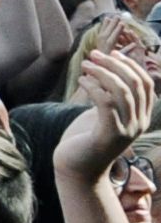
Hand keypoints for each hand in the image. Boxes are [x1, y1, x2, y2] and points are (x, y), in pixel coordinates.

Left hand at [56, 45, 157, 186]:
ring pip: (121, 91)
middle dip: (115, 64)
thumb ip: (110, 95)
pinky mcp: (109, 134)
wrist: (76, 167)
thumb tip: (108, 66)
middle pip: (135, 84)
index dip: (130, 65)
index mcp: (141, 116)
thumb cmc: (86, 136)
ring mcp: (127, 130)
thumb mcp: (104, 113)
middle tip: (93, 56)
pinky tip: (82, 81)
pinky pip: (106, 102)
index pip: (147, 84)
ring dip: (101, 72)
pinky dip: (93, 86)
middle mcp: (139, 123)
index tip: (111, 54)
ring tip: (85, 66)